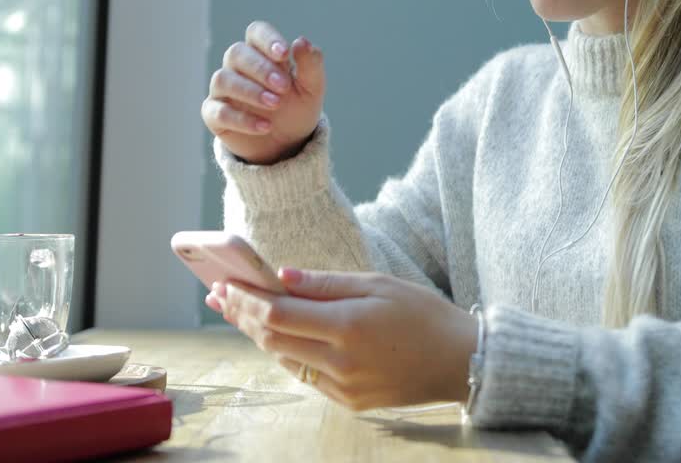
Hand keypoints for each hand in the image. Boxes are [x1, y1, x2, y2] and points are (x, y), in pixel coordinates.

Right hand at [202, 21, 324, 164]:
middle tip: (284, 86)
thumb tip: (302, 41)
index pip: (256, 32)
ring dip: (250, 91)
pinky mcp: (214, 115)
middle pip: (237, 53)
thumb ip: (311, 64)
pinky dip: (241, 119)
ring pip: (223, 79)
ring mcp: (223, 90)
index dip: (267, 39)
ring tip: (275, 105)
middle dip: (260, 68)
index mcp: (262, 53)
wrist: (287, 145)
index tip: (285, 54)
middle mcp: (238, 67)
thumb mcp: (311, 89)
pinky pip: (219, 111)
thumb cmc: (297, 109)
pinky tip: (265, 127)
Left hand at [206, 269, 477, 410]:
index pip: (278, 313)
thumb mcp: (379, 284)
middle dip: (242, 315)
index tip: (225, 283)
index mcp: (349, 325)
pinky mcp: (349, 401)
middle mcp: (341, 361)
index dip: (246, 298)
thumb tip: (281, 277)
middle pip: (272, 338)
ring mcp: (344, 386)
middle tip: (221, 296)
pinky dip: (288, 353)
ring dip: (259, 335)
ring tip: (239, 312)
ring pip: (285, 359)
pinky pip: (306, 375)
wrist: (460, 361)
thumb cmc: (424, 315)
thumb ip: (327, 283)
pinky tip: (277, 336)